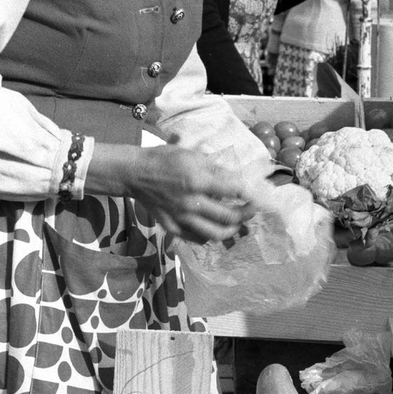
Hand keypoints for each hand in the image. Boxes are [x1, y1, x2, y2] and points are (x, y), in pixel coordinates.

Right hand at [88, 143, 256, 242]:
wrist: (135, 173)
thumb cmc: (164, 159)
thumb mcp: (192, 155)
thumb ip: (215, 168)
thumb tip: (237, 177)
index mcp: (198, 181)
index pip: (234, 191)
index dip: (250, 194)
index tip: (257, 195)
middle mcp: (191, 203)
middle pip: (229, 217)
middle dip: (246, 214)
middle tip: (251, 210)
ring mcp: (181, 218)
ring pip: (215, 234)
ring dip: (231, 230)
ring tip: (236, 224)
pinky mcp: (172, 227)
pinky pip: (197, 238)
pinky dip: (209, 236)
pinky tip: (214, 228)